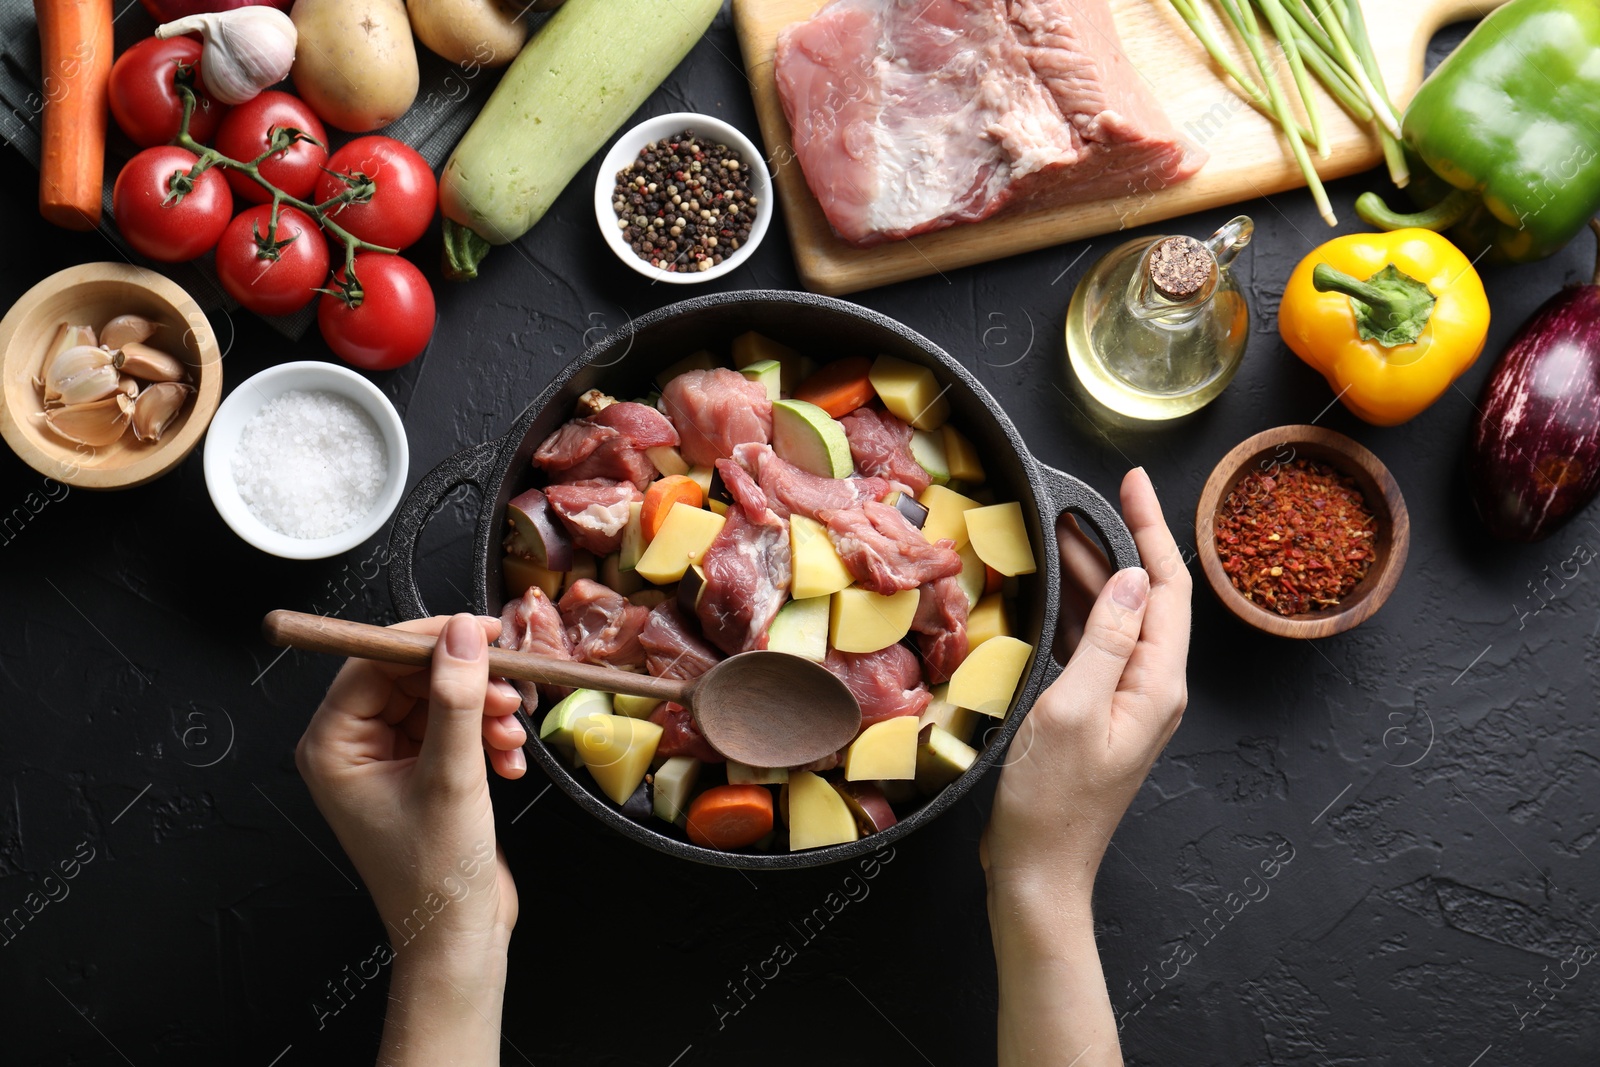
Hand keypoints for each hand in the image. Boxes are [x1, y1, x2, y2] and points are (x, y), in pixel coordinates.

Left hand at [295, 613, 526, 960]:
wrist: (457, 938)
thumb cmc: (434, 876)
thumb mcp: (451, 776)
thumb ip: (456, 698)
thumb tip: (463, 634)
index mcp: (333, 747)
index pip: (373, 662)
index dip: (428, 640)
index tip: (480, 630)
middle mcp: (353, 749)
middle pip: (411, 678)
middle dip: (466, 684)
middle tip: (509, 691)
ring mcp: (388, 762)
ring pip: (440, 702)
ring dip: (484, 713)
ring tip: (512, 738)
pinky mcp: (422, 773)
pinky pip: (455, 730)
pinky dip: (487, 739)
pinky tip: (510, 763)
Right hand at [981, 467, 1191, 896]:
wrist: (1038, 871)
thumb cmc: (1050, 802)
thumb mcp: (1071, 710)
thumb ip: (1104, 641)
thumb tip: (1131, 579)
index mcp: (1158, 684)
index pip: (1167, 588)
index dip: (1151, 529)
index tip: (1131, 482)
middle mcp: (1152, 690)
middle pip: (1148, 598)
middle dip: (1118, 543)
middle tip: (1076, 500)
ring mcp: (1127, 703)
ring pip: (1121, 620)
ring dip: (1095, 575)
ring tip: (1058, 533)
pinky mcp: (1099, 715)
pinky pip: (1097, 647)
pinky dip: (1078, 612)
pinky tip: (1050, 593)